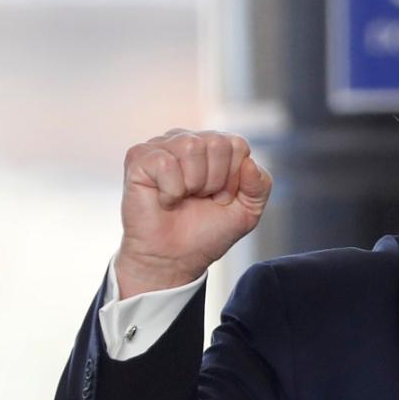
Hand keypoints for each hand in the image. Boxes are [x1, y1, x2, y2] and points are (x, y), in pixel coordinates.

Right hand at [115, 128, 271, 297]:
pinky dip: (171, 191)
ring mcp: (161, 146)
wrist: (174, 259)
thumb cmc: (206, 233)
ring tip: (183, 198)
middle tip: (200, 199)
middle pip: (217, 143)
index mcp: (214, 148)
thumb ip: (260, 186)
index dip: (234, 179)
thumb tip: (249, 163)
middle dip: (215, 181)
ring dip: (193, 184)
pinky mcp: (138, 157)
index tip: (221, 199)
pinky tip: (164, 200)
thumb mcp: (247, 212)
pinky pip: (165, 163)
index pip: (238, 144)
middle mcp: (187, 140)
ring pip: (192, 147)